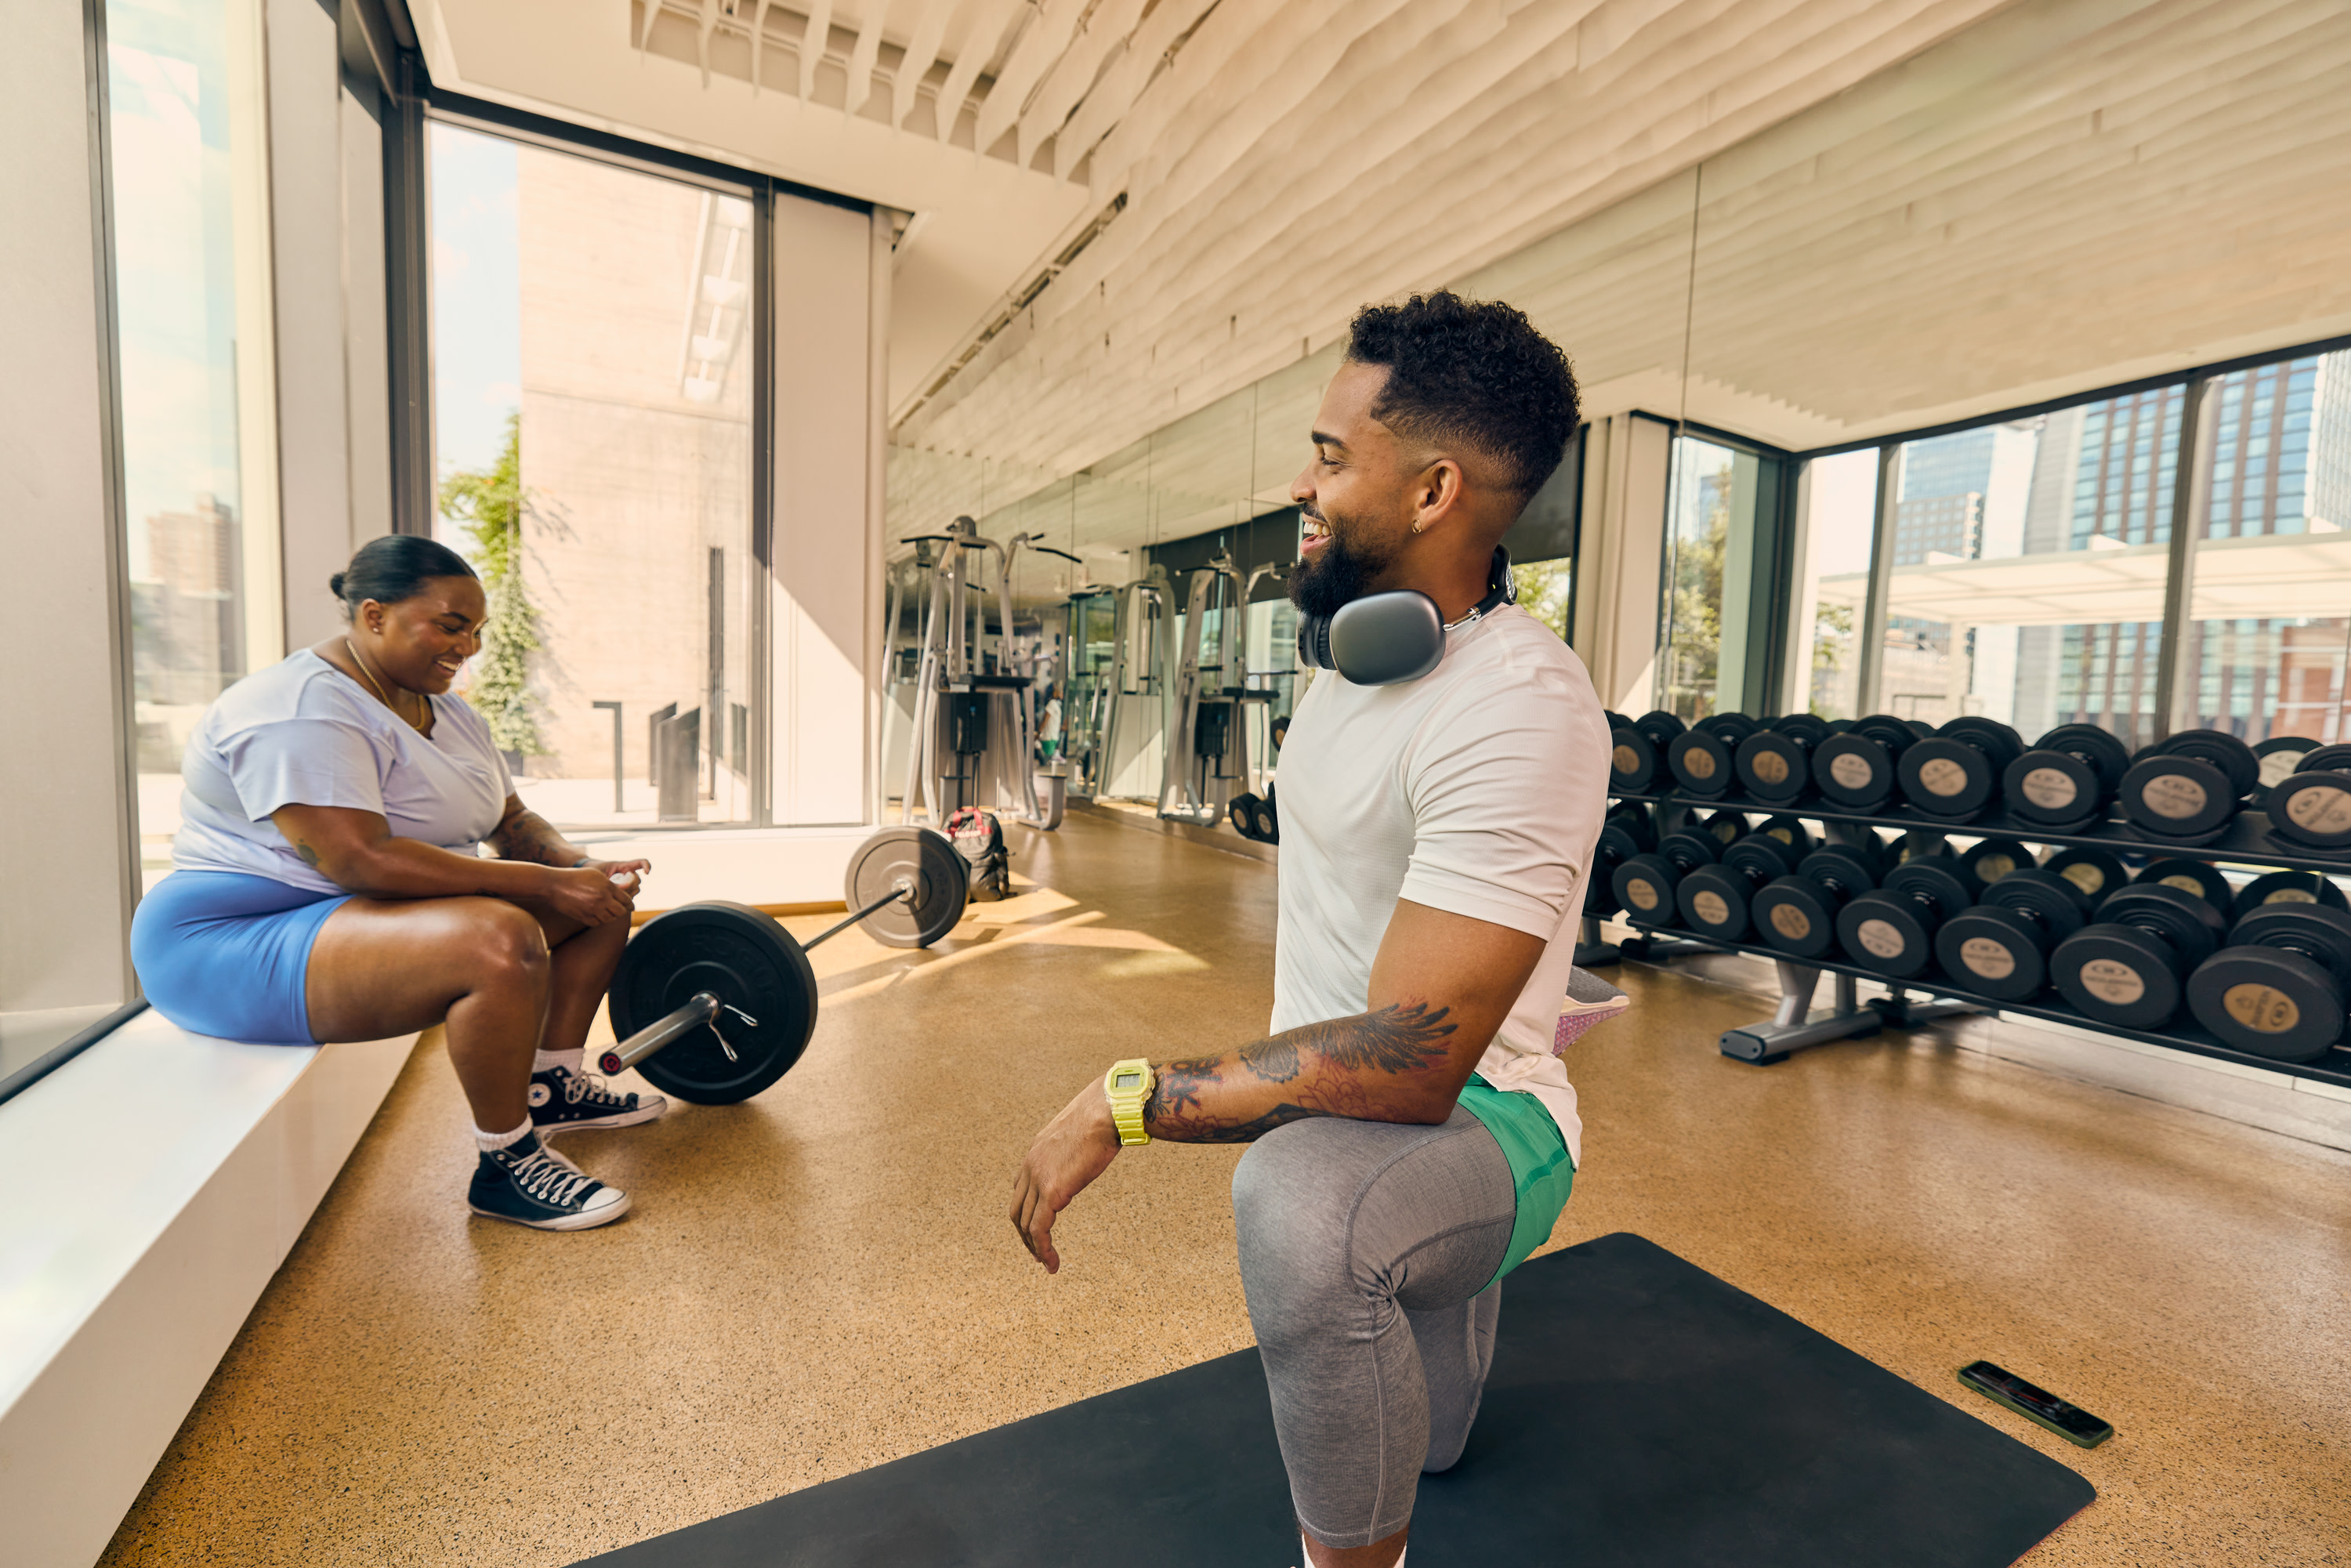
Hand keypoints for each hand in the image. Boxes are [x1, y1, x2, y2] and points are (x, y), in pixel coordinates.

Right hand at [547, 864, 637, 926]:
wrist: (554, 884)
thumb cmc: (575, 876)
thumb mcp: (596, 875)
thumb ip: (610, 884)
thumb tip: (623, 892)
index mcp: (607, 886)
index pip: (626, 900)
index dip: (629, 904)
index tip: (630, 906)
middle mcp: (602, 899)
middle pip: (621, 912)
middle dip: (622, 911)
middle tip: (620, 910)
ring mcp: (593, 909)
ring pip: (610, 919)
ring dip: (610, 916)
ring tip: (608, 912)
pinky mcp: (583, 917)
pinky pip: (597, 923)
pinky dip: (599, 921)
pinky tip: (597, 915)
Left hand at [581, 856, 651, 894]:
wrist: (587, 875)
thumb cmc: (594, 870)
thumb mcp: (601, 873)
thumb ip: (610, 881)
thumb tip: (621, 891)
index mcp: (624, 865)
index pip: (641, 862)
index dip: (647, 866)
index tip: (647, 872)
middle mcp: (628, 874)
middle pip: (637, 880)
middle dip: (631, 886)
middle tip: (618, 888)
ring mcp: (627, 883)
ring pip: (635, 890)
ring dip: (628, 893)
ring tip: (614, 894)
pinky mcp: (624, 892)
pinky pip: (630, 897)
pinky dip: (625, 900)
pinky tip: (616, 900)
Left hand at [1009, 1079, 1124, 1273]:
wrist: (1108, 1110)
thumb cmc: (1103, 1115)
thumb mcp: (1081, 1130)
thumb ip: (1076, 1145)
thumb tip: (1092, 1146)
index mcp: (1036, 1151)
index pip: (1020, 1189)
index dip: (1026, 1212)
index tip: (1036, 1228)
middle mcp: (1030, 1165)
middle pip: (1017, 1209)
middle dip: (1024, 1234)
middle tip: (1037, 1252)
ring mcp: (1039, 1179)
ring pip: (1026, 1224)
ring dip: (1034, 1248)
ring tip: (1046, 1263)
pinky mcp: (1052, 1191)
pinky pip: (1040, 1229)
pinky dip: (1043, 1249)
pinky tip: (1052, 1263)